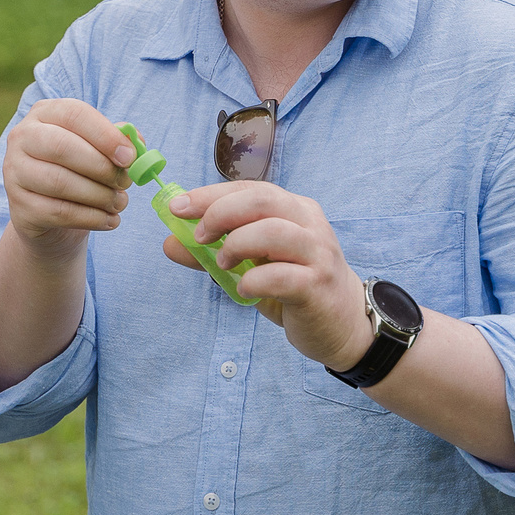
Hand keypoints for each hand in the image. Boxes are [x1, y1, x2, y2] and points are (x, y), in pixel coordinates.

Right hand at [2, 99, 133, 248]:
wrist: (49, 212)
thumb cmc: (78, 170)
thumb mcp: (96, 149)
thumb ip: (117, 141)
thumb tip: (136, 146)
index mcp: (44, 113)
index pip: (74, 114)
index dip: (105, 135)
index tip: (129, 157)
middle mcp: (22, 138)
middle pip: (62, 147)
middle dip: (102, 167)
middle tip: (125, 182)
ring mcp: (14, 172)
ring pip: (60, 182)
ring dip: (99, 195)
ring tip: (119, 202)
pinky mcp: (19, 207)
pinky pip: (59, 212)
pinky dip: (91, 218)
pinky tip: (109, 220)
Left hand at [165, 183, 374, 369]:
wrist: (344, 325)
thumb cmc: (296, 289)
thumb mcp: (252, 266)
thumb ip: (214, 252)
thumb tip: (171, 242)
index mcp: (294, 210)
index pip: (250, 189)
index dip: (211, 195)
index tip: (178, 207)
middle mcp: (309, 224)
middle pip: (262, 199)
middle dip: (220, 213)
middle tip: (200, 237)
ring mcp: (317, 253)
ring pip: (273, 231)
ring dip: (237, 245)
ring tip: (223, 265)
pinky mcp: (318, 285)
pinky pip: (281, 276)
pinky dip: (254, 281)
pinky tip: (244, 289)